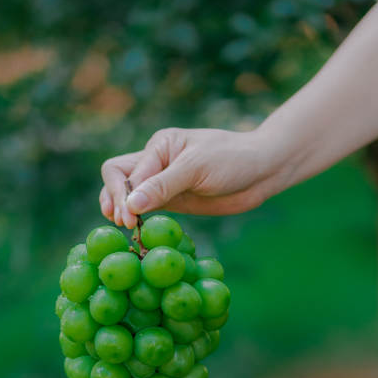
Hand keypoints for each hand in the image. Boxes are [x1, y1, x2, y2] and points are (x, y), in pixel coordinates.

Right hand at [99, 126, 285, 228]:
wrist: (263, 171)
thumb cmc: (233, 160)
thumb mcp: (196, 168)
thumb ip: (163, 186)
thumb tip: (131, 204)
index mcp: (159, 146)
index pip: (122, 170)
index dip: (121, 194)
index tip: (129, 216)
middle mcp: (156, 162)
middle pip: (117, 179)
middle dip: (114, 200)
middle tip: (125, 223)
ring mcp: (164, 183)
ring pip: (129, 196)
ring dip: (122, 210)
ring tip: (125, 227)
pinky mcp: (174, 201)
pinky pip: (148, 210)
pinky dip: (139, 220)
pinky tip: (137, 231)